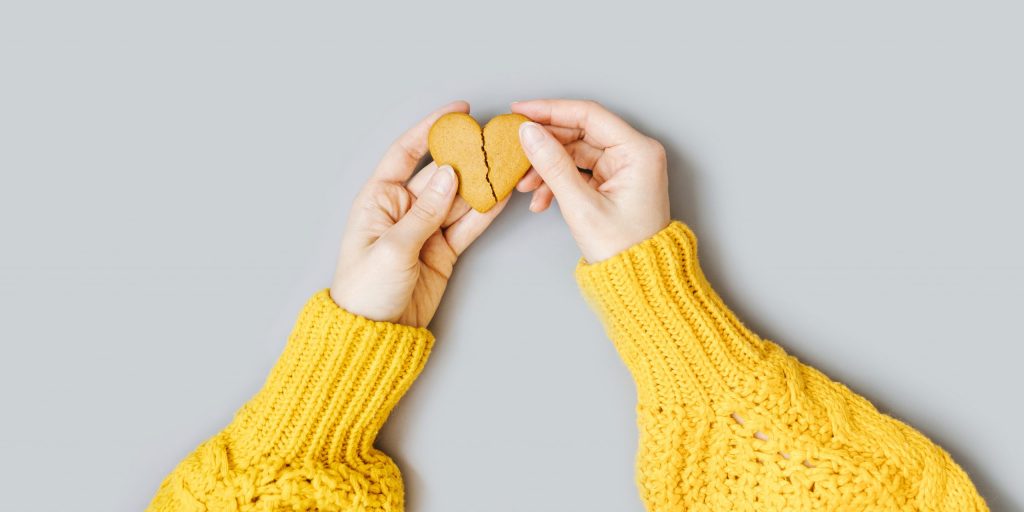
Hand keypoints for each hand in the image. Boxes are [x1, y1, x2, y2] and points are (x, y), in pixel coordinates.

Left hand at [331, 102, 508, 326]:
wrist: (375, 335)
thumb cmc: (366, 291)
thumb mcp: (392, 248)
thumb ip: (425, 212)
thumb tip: (449, 174)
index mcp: (379, 199)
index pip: (406, 152)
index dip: (431, 128)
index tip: (459, 112)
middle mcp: (404, 208)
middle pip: (442, 174)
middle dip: (469, 157)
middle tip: (496, 142)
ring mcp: (426, 229)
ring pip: (460, 198)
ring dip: (483, 183)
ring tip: (509, 166)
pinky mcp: (444, 250)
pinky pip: (468, 225)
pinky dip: (486, 212)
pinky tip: (503, 196)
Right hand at [512, 100, 670, 262]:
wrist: (639, 283)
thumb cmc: (623, 249)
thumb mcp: (581, 205)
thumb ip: (552, 165)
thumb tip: (529, 133)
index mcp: (638, 152)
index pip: (588, 115)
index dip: (550, 110)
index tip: (520, 111)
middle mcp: (634, 154)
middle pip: (580, 133)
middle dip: (546, 145)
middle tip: (516, 150)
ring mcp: (624, 168)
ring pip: (576, 154)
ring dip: (548, 168)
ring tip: (526, 186)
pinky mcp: (614, 183)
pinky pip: (580, 172)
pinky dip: (558, 182)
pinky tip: (541, 199)